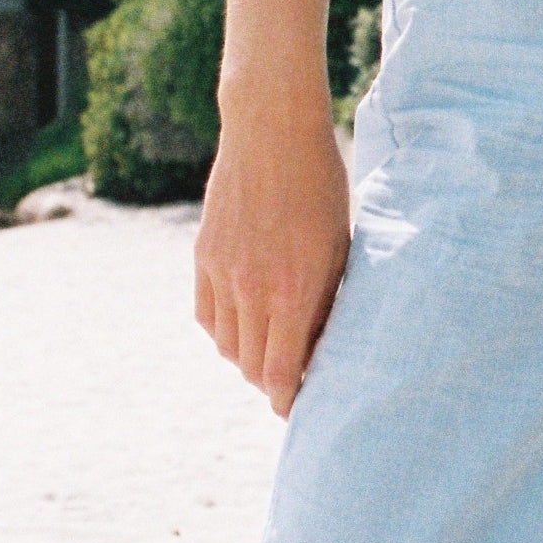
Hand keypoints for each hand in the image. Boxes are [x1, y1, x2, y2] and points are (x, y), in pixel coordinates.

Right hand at [193, 89, 351, 416]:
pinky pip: (207, 317)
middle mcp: (252, 287)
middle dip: (273, 384)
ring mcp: (221, 273)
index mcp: (294, 288)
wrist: (272, 132)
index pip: (282, 371)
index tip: (300, 411)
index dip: (289, 400)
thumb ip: (328, 299)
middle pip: (252, 367)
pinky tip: (245, 327)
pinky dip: (224, 332)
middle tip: (294, 383)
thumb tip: (322, 348)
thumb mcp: (340, 245)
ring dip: (249, 359)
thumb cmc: (323, 186)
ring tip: (272, 353)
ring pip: (228, 346)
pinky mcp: (202, 258)